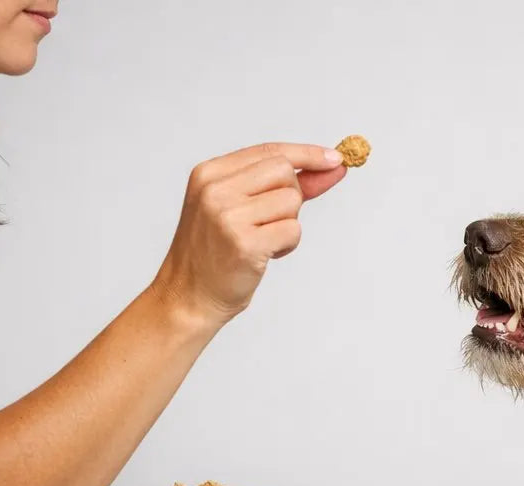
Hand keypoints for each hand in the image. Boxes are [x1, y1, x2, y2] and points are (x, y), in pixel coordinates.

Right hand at [150, 141, 347, 328]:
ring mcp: (227, 216)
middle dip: (291, 196)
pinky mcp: (244, 243)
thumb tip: (331, 166)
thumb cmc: (217, 254)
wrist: (188, 296)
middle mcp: (215, 189)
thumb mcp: (240, 208)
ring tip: (264, 241)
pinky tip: (266, 254)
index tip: (335, 158)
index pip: (268, 151)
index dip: (306, 154)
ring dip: (289, 224)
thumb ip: (283, 185)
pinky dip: (288, 244)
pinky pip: (293, 230)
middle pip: (283, 171)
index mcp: (209, 173)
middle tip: (271, 221)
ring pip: (291, 201)